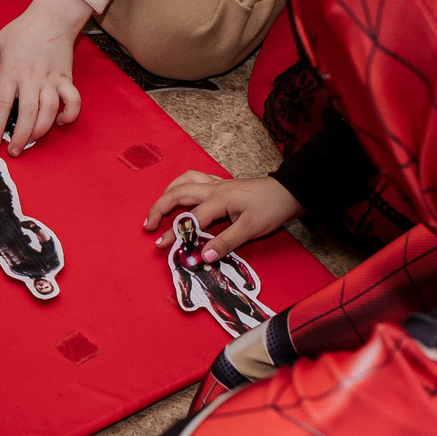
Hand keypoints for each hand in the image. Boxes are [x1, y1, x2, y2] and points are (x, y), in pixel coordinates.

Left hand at [0, 0, 89, 155]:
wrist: (53, 16)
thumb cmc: (23, 30)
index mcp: (12, 71)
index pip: (2, 103)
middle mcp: (32, 78)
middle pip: (27, 112)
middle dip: (21, 136)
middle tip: (14, 151)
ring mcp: (51, 79)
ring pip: (49, 110)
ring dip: (42, 129)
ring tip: (31, 142)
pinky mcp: (66, 78)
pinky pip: (73, 100)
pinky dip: (69, 113)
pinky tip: (60, 122)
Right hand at [144, 171, 302, 258]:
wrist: (288, 191)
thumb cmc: (271, 208)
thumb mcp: (251, 228)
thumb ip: (226, 242)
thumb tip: (203, 256)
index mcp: (219, 199)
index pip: (191, 219)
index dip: (176, 235)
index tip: (163, 248)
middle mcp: (213, 188)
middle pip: (177, 194)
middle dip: (159, 209)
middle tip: (148, 225)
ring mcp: (216, 183)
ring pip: (183, 182)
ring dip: (167, 194)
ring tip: (158, 209)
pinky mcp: (221, 184)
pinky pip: (194, 179)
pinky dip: (182, 186)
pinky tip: (180, 194)